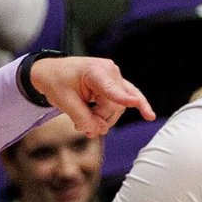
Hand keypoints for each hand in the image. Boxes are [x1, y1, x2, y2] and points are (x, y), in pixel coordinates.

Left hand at [27, 56, 152, 135]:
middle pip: (114, 106)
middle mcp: (109, 71)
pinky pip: (127, 96)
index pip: (110, 89)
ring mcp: (115, 76)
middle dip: (100, 120)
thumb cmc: (56, 82)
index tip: (134, 103)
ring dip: (104, 119)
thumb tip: (99, 130)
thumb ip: (82, 118)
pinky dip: (134, 106)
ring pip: (119, 107)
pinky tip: (149, 115)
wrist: (52, 72)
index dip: (122, 98)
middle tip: (80, 126)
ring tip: (85, 123)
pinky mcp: (115, 83)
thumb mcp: (64, 103)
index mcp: (94, 71)